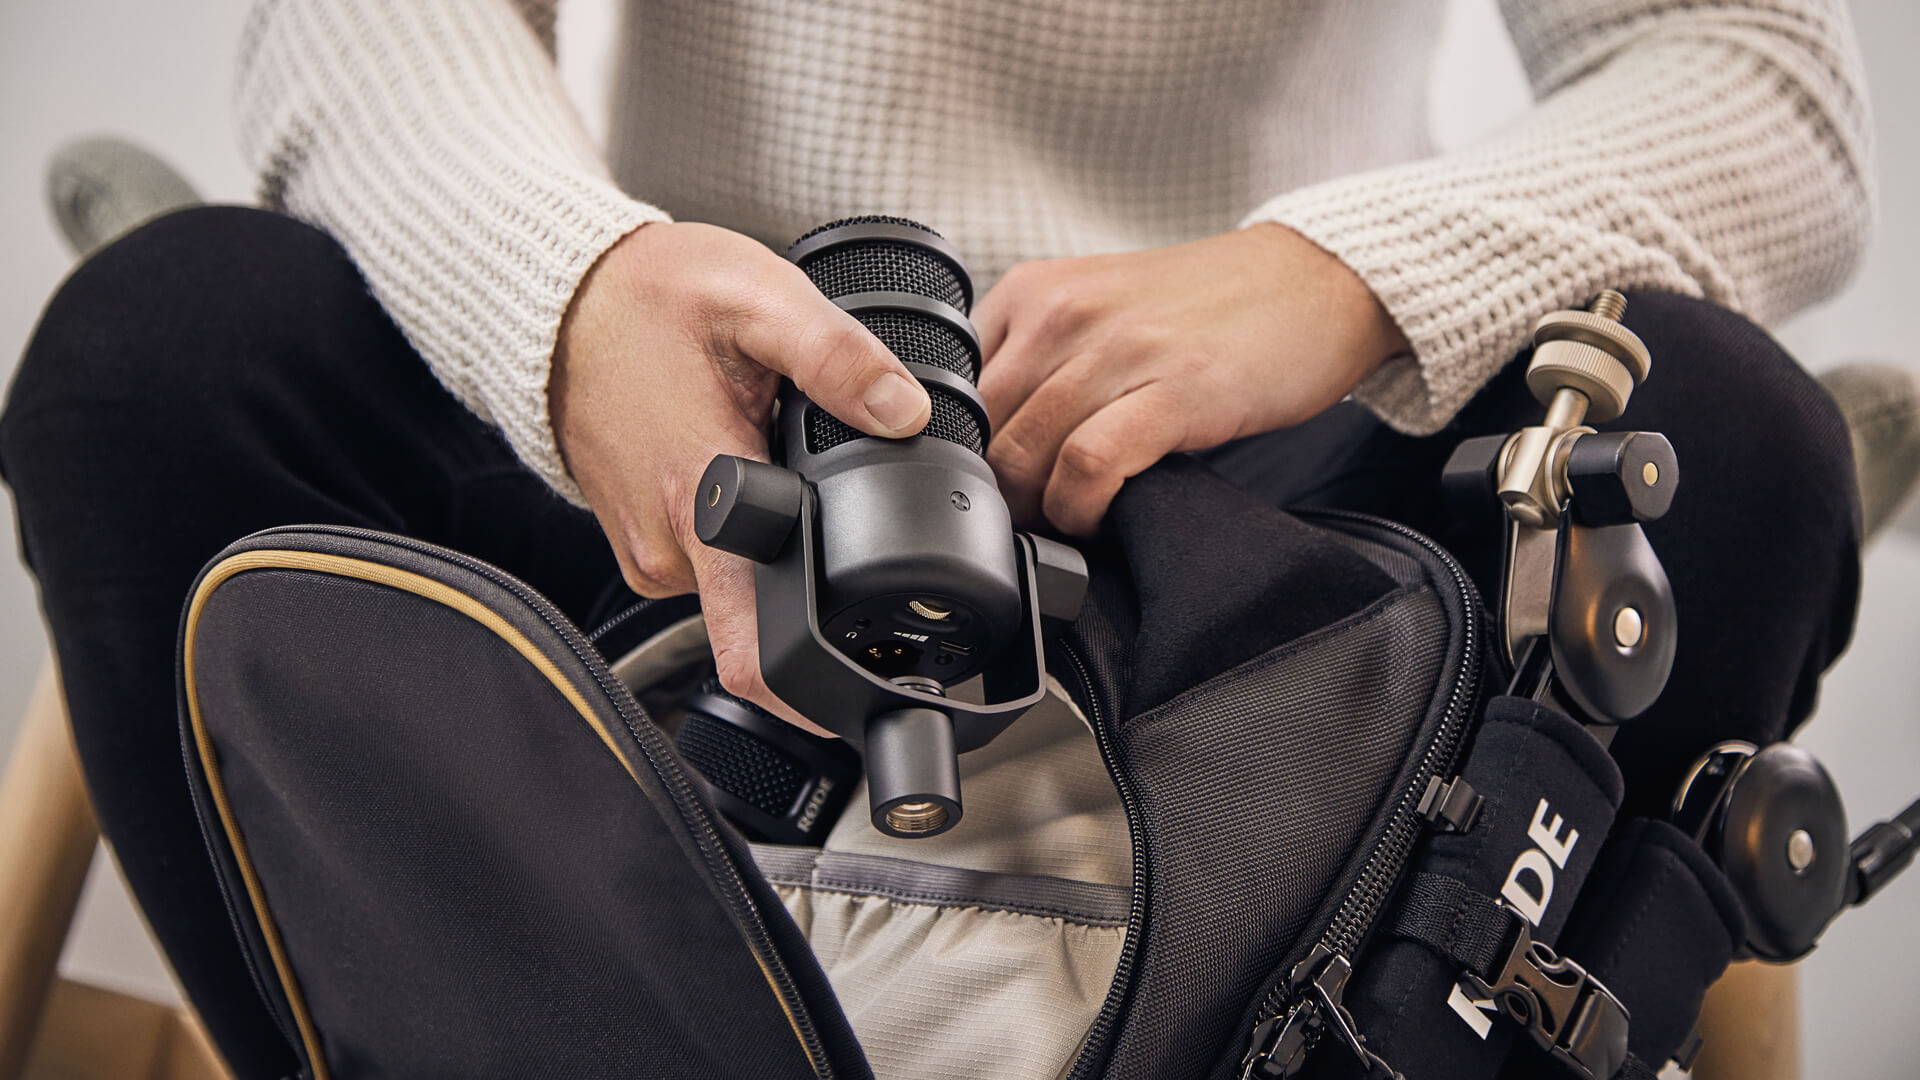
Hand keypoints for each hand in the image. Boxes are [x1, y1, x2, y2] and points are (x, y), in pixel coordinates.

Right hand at [551, 221, 930, 732]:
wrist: (557, 299)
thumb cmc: (645, 299)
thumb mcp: (757, 300)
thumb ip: (837, 358)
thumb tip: (906, 413)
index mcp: (701, 502)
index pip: (757, 652)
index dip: (822, 683)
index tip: (873, 679)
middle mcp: (668, 547)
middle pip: (766, 618)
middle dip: (818, 586)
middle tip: (851, 520)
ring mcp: (650, 551)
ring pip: (742, 590)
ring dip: (779, 550)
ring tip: (786, 475)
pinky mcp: (643, 542)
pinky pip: (712, 564)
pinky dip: (744, 534)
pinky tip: (749, 473)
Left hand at [975, 224, 1408, 534]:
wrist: (1314, 280)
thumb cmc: (1211, 308)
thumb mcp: (1101, 313)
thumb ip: (1041, 361)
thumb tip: (994, 449)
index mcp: (1034, 292)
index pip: (954, 391)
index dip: (964, 455)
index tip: (991, 487)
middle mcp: (1065, 312)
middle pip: (983, 431)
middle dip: (997, 494)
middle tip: (1026, 521)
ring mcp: (1119, 349)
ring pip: (1025, 453)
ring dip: (1036, 511)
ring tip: (1064, 524)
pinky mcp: (1174, 389)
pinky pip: (1089, 466)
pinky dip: (1081, 509)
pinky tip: (1098, 519)